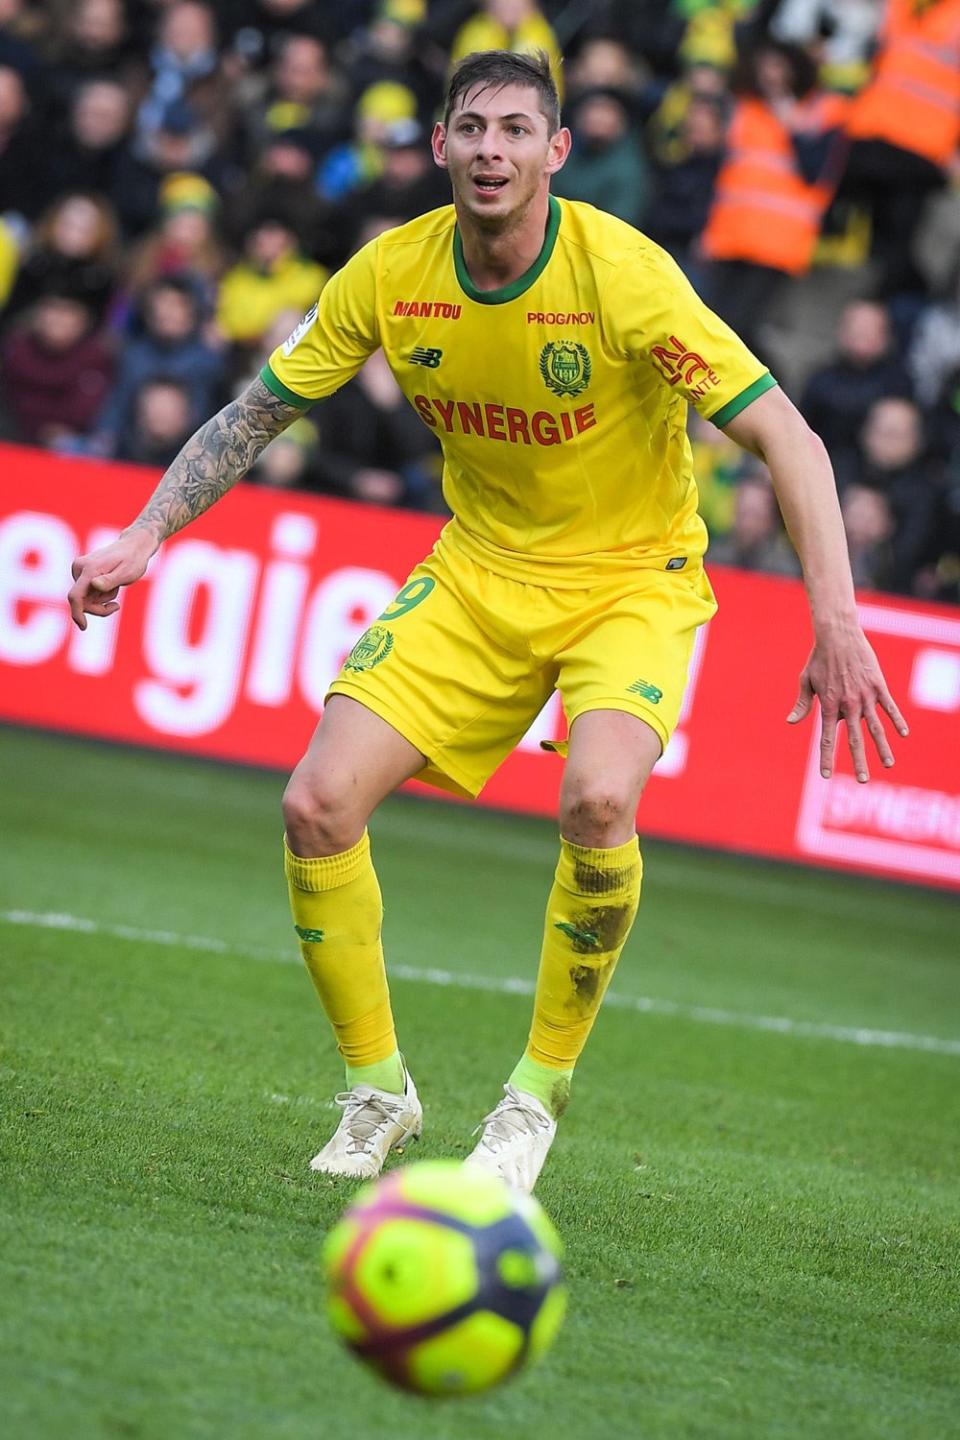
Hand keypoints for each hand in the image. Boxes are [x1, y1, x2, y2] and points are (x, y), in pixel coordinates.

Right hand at [67, 528, 157, 630]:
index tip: (84, 627)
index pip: (75, 596)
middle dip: (98, 608)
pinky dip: (99, 595)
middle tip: (116, 606)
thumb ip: (110, 580)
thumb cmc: (133, 560)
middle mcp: (79, 568)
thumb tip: (94, 585)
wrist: (133, 546)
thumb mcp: (127, 573)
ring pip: (84, 599)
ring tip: (115, 587)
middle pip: (81, 601)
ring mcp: (78, 570)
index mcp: (88, 569)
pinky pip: (87, 594)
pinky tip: (111, 585)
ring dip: (101, 600)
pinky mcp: (81, 573)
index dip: (77, 613)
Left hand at [787, 624, 908, 781]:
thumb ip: (802, 704)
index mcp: (828, 706)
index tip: (825, 776)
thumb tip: (791, 722)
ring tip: (888, 765)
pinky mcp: (878, 686)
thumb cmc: (819, 659)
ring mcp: (865, 696)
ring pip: (875, 728)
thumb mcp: (806, 681)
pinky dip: (897, 721)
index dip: (826, 758)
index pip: (827, 738)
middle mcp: (848, 705)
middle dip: (859, 762)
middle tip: (864, 781)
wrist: (837, 635)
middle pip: (854, 740)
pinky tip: (903, 734)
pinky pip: (889, 707)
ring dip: (882, 748)